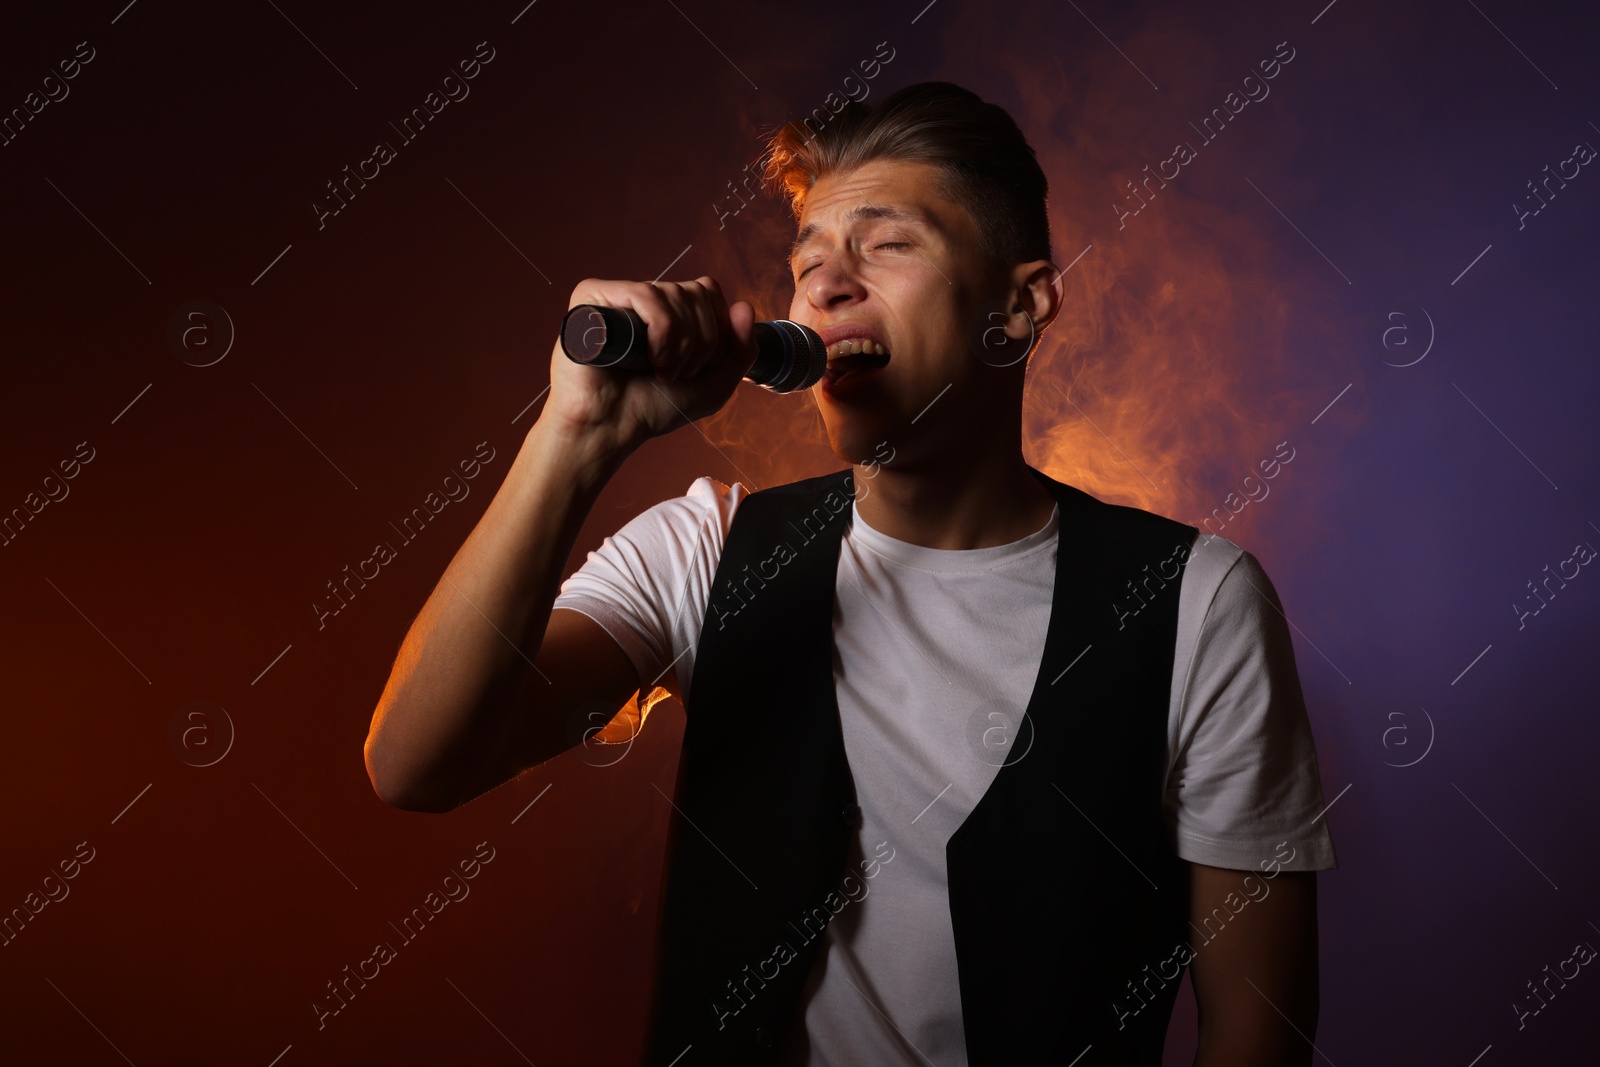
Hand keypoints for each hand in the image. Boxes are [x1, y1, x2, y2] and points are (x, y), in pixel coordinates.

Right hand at [542, 276, 757, 452]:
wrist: (611, 427)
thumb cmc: (653, 408)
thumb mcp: (714, 385)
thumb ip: (742, 350)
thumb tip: (745, 306)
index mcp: (668, 311)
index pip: (708, 290)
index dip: (717, 329)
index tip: (699, 366)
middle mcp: (644, 299)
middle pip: (698, 291)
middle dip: (701, 341)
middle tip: (677, 373)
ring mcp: (619, 296)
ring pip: (676, 293)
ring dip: (681, 343)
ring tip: (662, 371)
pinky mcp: (593, 296)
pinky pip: (648, 294)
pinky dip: (661, 331)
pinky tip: (650, 358)